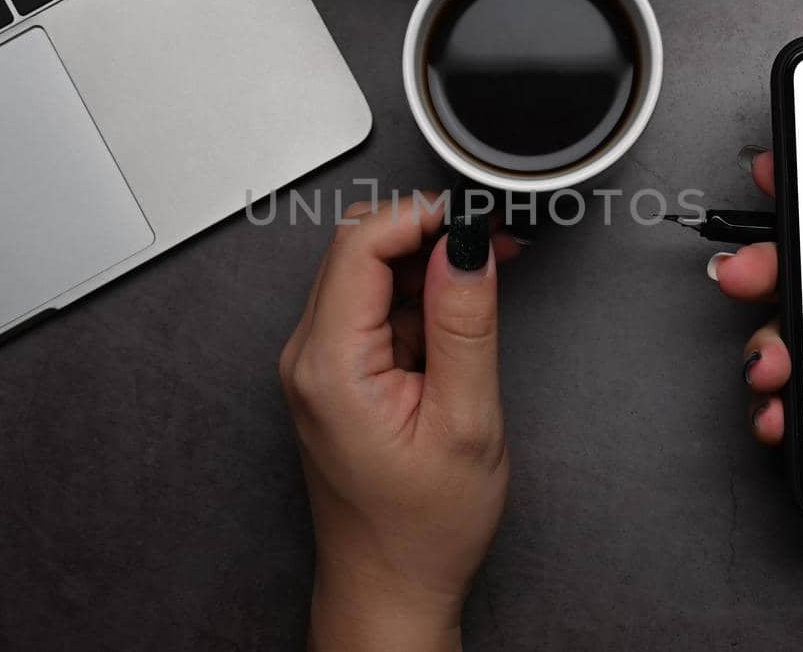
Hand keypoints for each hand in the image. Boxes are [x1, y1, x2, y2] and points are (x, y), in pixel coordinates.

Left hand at [280, 193, 519, 651]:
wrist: (391, 586)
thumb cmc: (422, 529)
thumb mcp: (466, 421)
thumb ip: (465, 323)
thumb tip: (467, 246)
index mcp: (330, 364)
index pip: (361, 243)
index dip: (424, 217)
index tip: (476, 221)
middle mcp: (309, 357)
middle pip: (360, 249)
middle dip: (431, 235)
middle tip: (493, 246)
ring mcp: (318, 365)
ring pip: (369, 275)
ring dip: (428, 267)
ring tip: (485, 288)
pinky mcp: (336, 374)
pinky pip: (373, 310)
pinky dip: (419, 300)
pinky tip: (457, 322)